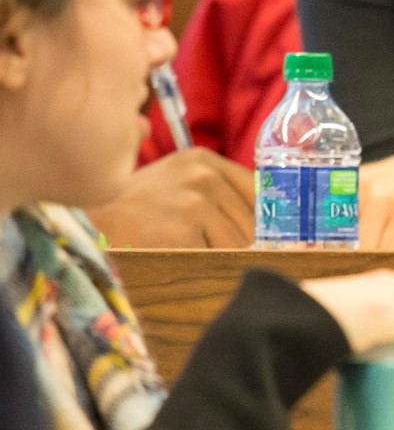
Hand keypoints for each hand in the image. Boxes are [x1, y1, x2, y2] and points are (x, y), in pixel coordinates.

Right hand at [86, 148, 254, 247]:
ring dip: (225, 259)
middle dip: (245, 245)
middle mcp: (203, 175)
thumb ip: (219, 194)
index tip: (267, 238)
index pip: (260, 192)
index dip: (266, 219)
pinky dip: (205, 268)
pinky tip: (180, 260)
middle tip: (218, 253)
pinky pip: (217, 260)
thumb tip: (269, 225)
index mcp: (204, 160)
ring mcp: (194, 201)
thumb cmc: (135, 209)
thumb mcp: (177, 184)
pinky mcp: (183, 229)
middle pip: (254, 222)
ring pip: (239, 245)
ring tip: (192, 255)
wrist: (88, 226)